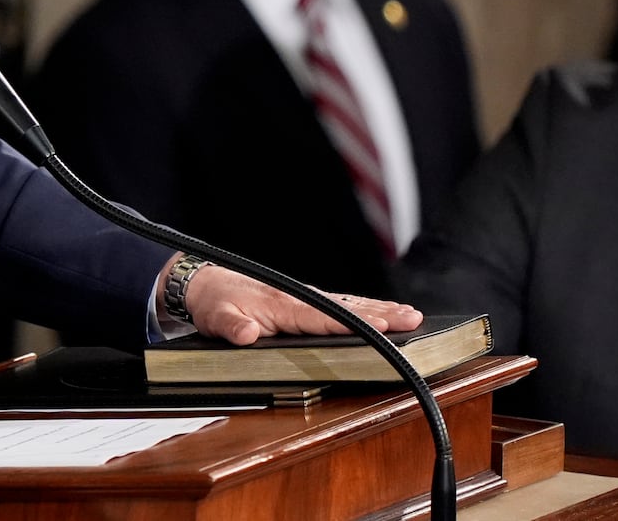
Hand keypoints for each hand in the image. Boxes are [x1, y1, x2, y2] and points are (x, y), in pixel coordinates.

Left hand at [173, 260, 422, 344]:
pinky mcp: (302, 302)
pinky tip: (381, 311)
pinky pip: (338, 304)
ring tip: (409, 314)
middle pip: (344, 308)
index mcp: (280, 305)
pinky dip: (362, 307)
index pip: (322, 316)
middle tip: (413, 318)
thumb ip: (230, 326)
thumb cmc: (213, 303)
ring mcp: (301, 299)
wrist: (204, 285)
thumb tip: (245, 332)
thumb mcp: (214, 317)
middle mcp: (296, 299)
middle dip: (380, 313)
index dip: (352, 322)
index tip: (382, 324)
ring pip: (346, 304)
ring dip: (378, 308)